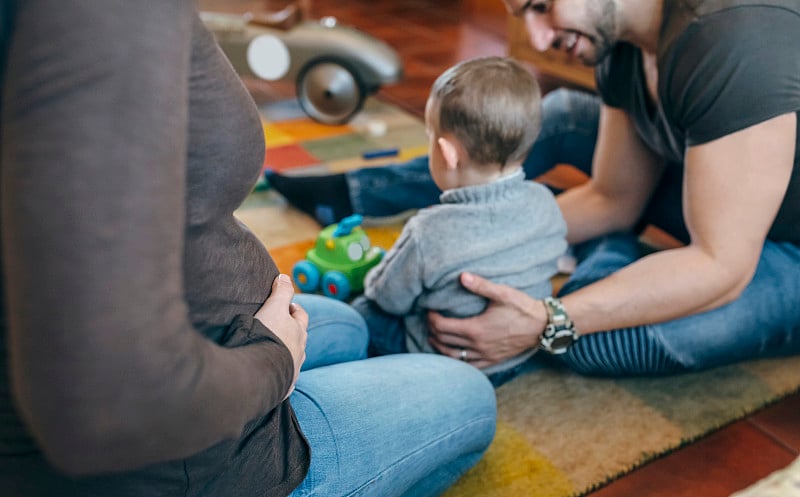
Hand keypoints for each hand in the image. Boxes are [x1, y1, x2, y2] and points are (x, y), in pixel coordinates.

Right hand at [255, 274, 307, 398]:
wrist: (260, 371)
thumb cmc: (268, 337)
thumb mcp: (274, 307)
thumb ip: (281, 292)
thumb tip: (285, 277)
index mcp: (298, 332)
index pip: (301, 317)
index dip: (294, 309)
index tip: (288, 306)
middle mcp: (299, 352)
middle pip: (299, 339)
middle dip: (292, 332)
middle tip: (280, 327)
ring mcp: (292, 370)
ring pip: (293, 359)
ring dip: (286, 353)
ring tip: (274, 350)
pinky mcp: (282, 386)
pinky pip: (284, 379)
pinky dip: (280, 374)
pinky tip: (271, 374)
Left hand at [427, 272, 545, 368]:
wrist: (542, 326)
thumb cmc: (522, 307)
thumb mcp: (502, 293)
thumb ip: (480, 285)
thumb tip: (462, 276)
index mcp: (476, 329)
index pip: (442, 327)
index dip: (431, 319)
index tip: (429, 310)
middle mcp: (478, 346)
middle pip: (444, 342)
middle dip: (432, 331)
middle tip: (430, 321)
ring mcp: (485, 355)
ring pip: (453, 357)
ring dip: (440, 348)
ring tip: (434, 338)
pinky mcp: (493, 360)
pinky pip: (469, 366)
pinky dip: (457, 361)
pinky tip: (454, 355)